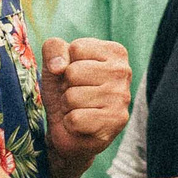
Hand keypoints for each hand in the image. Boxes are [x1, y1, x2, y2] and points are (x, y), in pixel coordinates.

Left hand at [42, 38, 130, 168]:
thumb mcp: (55, 63)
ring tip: (79, 108)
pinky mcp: (115, 121)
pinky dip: (70, 123)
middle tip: (76, 95)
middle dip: (66, 87)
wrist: (69, 130)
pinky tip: (82, 124)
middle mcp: (124, 72)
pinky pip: (75, 119)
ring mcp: (122, 97)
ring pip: (72, 96)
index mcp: (115, 52)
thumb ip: (53, 48)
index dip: (66, 65)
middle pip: (73, 72)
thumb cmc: (66, 91)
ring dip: (67, 106)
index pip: (77, 48)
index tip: (76, 76)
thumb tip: (58, 67)